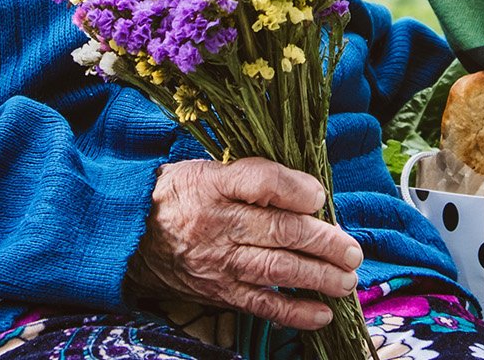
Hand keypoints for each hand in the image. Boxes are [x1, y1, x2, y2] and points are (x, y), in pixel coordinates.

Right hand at [126, 157, 362, 330]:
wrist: (130, 234)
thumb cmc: (179, 195)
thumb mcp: (207, 169)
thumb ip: (253, 176)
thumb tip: (308, 192)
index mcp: (213, 184)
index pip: (261, 181)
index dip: (295, 188)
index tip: (320, 194)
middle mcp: (217, 223)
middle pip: (279, 230)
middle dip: (324, 241)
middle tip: (352, 250)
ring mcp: (218, 262)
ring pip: (276, 269)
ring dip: (318, 277)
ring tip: (347, 280)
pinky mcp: (218, 291)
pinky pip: (260, 304)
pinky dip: (294, 312)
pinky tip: (322, 313)